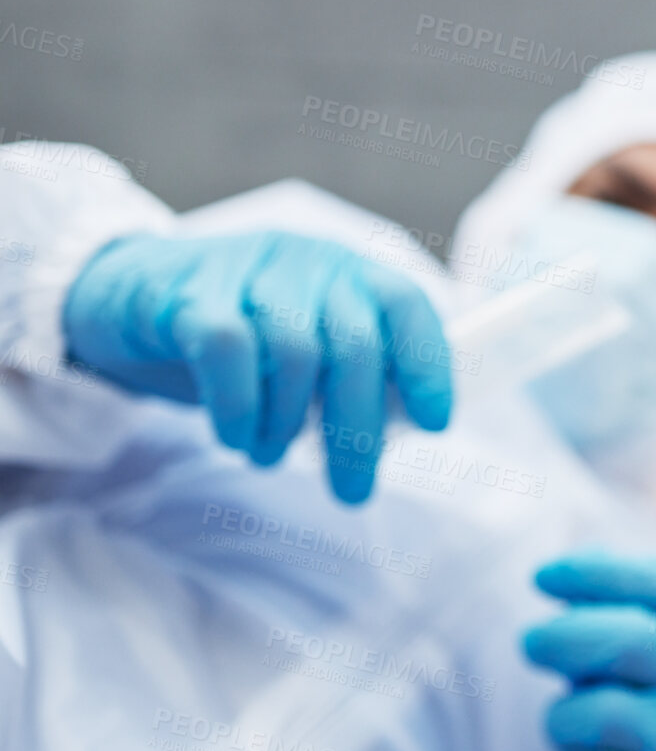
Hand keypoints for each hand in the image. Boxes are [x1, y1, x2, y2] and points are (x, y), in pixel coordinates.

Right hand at [62, 232, 452, 502]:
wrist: (125, 294)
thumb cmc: (236, 332)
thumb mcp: (304, 342)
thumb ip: (349, 373)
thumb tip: (396, 433)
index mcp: (348, 272)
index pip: (407, 305)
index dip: (428, 364)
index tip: (436, 423)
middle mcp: (307, 261)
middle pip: (356, 346)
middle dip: (359, 430)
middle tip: (352, 489)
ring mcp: (249, 269)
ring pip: (297, 352)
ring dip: (289, 424)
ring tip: (270, 454)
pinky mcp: (190, 293)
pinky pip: (228, 350)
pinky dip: (238, 407)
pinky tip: (234, 436)